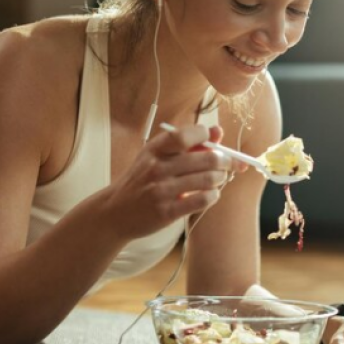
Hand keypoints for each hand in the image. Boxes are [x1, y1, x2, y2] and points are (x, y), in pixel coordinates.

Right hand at [104, 124, 245, 239]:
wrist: (116, 211)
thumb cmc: (142, 180)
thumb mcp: (157, 156)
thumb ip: (188, 143)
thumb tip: (218, 131)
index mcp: (154, 149)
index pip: (186, 135)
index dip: (206, 135)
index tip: (214, 141)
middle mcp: (157, 168)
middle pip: (206, 159)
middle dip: (225, 161)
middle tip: (227, 164)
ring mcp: (161, 190)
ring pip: (208, 180)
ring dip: (221, 179)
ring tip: (218, 180)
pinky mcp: (167, 212)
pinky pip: (202, 200)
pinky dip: (213, 196)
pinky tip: (210, 194)